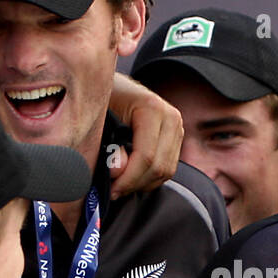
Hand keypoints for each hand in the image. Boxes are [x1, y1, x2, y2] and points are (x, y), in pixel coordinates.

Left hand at [107, 73, 182, 198]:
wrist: (114, 86)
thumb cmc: (103, 99)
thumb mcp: (100, 119)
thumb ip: (109, 144)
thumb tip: (118, 171)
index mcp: (153, 108)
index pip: (146, 156)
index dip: (128, 179)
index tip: (111, 189)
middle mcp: (171, 117)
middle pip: (159, 167)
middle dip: (135, 184)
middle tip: (114, 191)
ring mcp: (177, 128)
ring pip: (166, 171)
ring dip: (143, 184)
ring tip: (120, 185)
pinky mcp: (176, 138)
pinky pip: (168, 168)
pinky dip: (150, 178)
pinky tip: (131, 178)